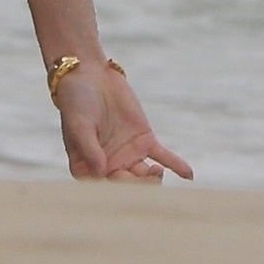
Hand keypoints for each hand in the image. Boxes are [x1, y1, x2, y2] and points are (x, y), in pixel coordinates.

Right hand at [54, 66, 192, 182]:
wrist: (89, 74)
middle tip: (146, 176)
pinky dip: (176, 165)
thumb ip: (89, 148)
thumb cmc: (75, 101)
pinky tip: (188, 174)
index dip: (114, 190)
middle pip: (128, 185)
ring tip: (157, 171)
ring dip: (154, 179)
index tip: (121, 180)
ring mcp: (129, 154)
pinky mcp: (145, 140)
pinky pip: (163, 156)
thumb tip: (101, 173)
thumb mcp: (79, 124)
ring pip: (146, 175)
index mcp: (87, 167)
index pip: (102, 187)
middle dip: (138, 186)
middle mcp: (109, 165)